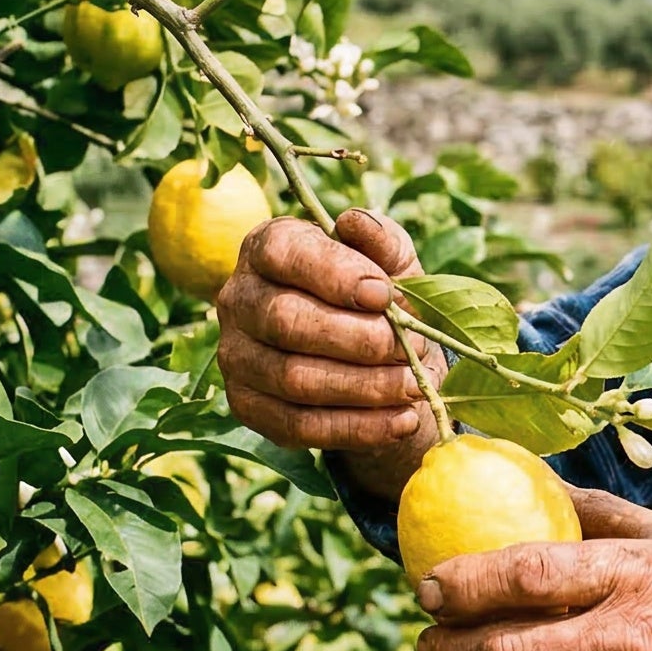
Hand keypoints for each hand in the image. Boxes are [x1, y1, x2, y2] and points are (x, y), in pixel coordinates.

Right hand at [217, 210, 444, 476]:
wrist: (377, 358)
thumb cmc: (381, 296)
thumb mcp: (394, 262)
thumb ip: (382, 240)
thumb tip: (355, 223)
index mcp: (267, 247)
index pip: (283, 253)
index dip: (335, 274)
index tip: (385, 294)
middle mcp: (238, 299)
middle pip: (285, 320)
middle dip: (358, 339)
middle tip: (410, 347)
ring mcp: (237, 356)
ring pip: (294, 378)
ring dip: (364, 387)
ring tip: (414, 386)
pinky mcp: (248, 407)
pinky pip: (298, 426)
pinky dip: (358, 428)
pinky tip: (401, 421)